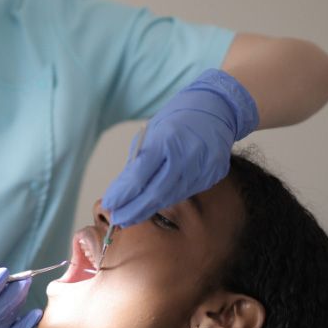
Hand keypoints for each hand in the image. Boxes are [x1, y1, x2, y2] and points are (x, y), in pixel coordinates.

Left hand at [101, 68, 258, 226]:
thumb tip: (122, 190)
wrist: (217, 107)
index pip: (140, 175)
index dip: (123, 194)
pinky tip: (155, 204)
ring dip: (149, 209)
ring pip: (171, 196)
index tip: (109, 205)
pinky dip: (168, 199)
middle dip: (134, 210)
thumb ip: (139, 161)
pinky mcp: (213, 174)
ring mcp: (203, 167)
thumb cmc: (178, 118)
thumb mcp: (152, 132)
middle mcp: (187, 155)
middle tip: (118, 220)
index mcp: (167, 140)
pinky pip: (186, 192)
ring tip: (131, 216)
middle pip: (156, 193)